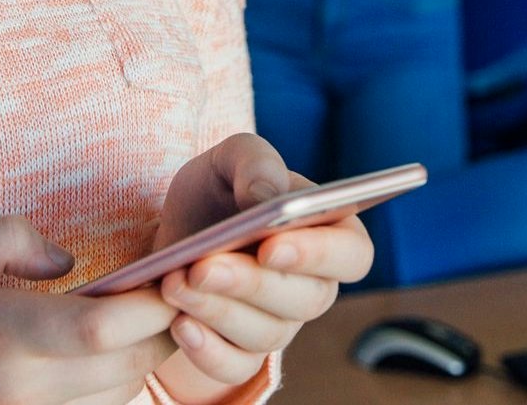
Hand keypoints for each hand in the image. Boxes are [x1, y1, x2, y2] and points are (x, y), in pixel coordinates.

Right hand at [0, 216, 176, 404]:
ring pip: (121, 396)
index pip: (100, 328)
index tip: (167, 277)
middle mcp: (20, 390)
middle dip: (163, 330)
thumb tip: (68, 260)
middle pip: (129, 367)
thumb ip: (5, 238)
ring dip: (140, 360)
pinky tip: (98, 362)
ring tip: (129, 325)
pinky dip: (113, 390)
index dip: (150, 305)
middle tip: (168, 294)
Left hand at [151, 135, 374, 395]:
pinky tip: (179, 324)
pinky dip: (207, 351)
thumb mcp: (230, 159)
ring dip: (218, 310)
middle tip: (202, 266)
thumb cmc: (219, 193)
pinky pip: (235, 367)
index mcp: (331, 233)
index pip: (352, 254)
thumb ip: (255, 163)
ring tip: (175, 283)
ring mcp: (280, 324)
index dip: (320, 254)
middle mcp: (314, 286)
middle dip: (250, 283)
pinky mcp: (242, 354)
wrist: (175, 235)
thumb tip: (267, 197)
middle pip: (305, 299)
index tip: (272, 246)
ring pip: (267, 334)